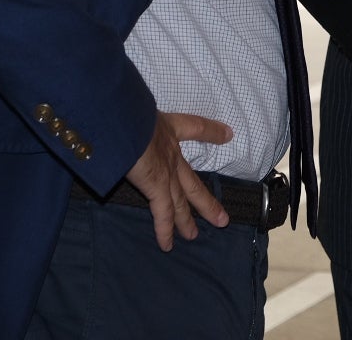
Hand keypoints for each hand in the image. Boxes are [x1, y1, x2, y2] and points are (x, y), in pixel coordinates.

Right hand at [124, 111, 233, 250]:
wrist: (123, 118)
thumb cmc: (126, 108)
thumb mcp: (134, 107)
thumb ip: (133, 113)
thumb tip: (124, 110)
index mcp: (167, 128)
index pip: (195, 128)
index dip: (213, 131)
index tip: (228, 134)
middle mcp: (170, 151)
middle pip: (193, 182)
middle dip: (206, 202)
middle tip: (221, 218)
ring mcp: (166, 171)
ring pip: (181, 202)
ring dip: (187, 220)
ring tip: (193, 236)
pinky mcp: (156, 186)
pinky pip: (163, 214)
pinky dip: (165, 230)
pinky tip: (167, 245)